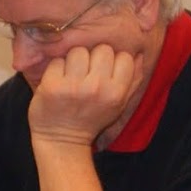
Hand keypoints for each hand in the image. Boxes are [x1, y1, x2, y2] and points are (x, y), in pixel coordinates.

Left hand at [29, 44, 145, 145]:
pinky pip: (57, 60)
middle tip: (87, 71)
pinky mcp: (52, 86)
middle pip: (102, 49)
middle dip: (94, 57)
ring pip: (79, 51)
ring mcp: (73, 86)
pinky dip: (56, 68)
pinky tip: (58, 80)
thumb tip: (139, 53)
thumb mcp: (119, 104)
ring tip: (72, 74)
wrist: (63, 141)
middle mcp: (96, 88)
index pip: (124, 56)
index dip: (114, 60)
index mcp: (116, 92)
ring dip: (74, 60)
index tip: (105, 71)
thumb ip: (133, 80)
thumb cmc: (92, 119)